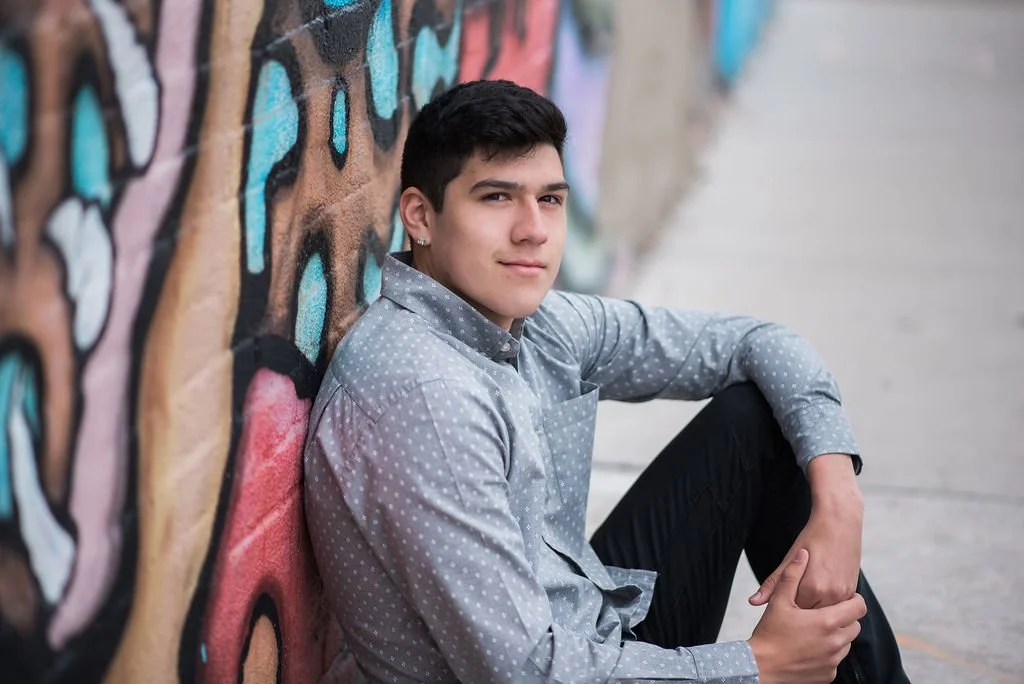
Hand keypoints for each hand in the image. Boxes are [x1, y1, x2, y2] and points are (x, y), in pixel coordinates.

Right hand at [748, 549, 866, 683]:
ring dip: (837, 635)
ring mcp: (833, 660)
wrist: (761, 667)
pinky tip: (811, 646)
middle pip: (855, 625)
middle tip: (825, 613)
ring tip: (816, 629)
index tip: (845, 598)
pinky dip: (829, 653)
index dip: (854, 601)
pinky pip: (836, 660)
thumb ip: (792, 576)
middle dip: (844, 618)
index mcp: (827, 621)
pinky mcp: (829, 675)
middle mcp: (835, 642)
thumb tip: (802, 554)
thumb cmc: (770, 632)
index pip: (859, 607)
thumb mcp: (779, 601)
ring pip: (847, 643)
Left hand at [750, 454, 862, 608]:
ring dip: (816, 610)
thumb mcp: (788, 559)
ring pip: (825, 614)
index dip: (787, 610)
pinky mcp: (852, 591)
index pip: (793, 612)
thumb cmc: (811, 539)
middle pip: (809, 616)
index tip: (782, 607)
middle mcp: (828, 594)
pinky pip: (837, 608)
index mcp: (810, 588)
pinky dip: (829, 606)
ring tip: (807, 600)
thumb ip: (772, 584)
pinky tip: (821, 598)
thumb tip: (753, 602)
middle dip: (801, 614)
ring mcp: (842, 594)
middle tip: (793, 607)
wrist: (839, 523)